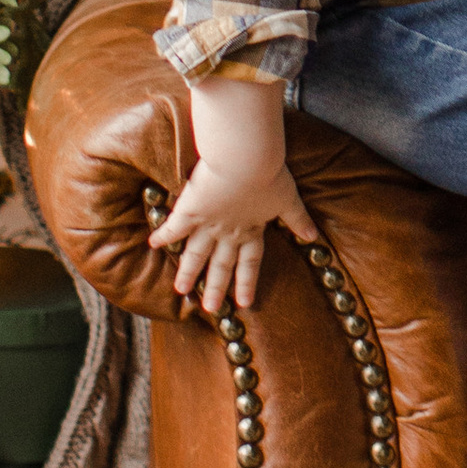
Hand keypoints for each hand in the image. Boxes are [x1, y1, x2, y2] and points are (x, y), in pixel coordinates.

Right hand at [148, 76, 318, 316]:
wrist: (245, 159)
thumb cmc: (270, 175)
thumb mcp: (289, 198)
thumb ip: (299, 219)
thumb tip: (314, 238)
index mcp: (252, 230)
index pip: (251, 263)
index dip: (247, 282)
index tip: (244, 303)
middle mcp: (229, 233)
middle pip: (221, 265)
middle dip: (216, 288)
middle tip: (209, 309)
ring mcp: (208, 224)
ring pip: (196, 254)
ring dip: (188, 272)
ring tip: (180, 290)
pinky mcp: (190, 210)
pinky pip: (174, 227)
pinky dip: (163, 236)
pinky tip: (152, 245)